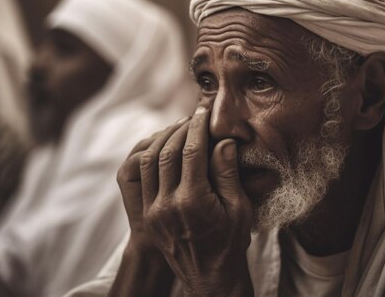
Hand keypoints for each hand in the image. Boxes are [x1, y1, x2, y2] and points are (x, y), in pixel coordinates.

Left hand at [120, 106, 253, 295]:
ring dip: (163, 139)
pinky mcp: (148, 215)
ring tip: (180, 127)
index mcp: (193, 202)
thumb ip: (228, 173)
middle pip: (167, 152)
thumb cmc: (231, 243)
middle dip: (181, 128)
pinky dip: (153, 155)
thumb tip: (222, 141)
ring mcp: (154, 211)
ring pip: (150, 161)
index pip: (192, 151)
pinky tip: (167, 147)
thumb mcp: (239, 208)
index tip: (203, 109)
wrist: (209, 276)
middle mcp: (167, 205)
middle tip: (193, 114)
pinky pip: (144, 176)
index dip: (198, 126)